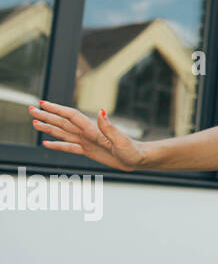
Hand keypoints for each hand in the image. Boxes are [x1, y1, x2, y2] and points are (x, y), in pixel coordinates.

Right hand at [30, 100, 145, 169]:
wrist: (139, 159)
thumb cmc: (133, 151)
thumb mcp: (121, 140)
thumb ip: (109, 127)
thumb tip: (102, 111)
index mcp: (94, 130)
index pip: (71, 116)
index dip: (56, 109)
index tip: (43, 103)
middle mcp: (88, 134)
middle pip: (63, 122)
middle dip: (47, 116)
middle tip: (31, 109)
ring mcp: (87, 142)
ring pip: (63, 133)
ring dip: (48, 128)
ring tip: (34, 122)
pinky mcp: (89, 151)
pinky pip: (69, 147)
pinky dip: (57, 145)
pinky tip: (46, 143)